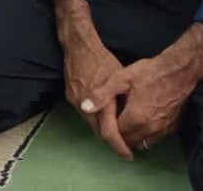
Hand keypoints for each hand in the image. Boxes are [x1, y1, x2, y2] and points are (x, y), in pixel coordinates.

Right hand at [61, 26, 131, 158]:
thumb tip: (132, 119)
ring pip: (90, 123)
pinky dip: (94, 117)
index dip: (120, 147)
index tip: (129, 155)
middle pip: (98, 132)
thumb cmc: (103, 60)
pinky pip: (84, 113)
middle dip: (112, 140)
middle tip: (125, 143)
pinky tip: (102, 112)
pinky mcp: (70, 96)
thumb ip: (122, 101)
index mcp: (101, 103)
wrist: (78, 46)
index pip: (110, 134)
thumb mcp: (119, 80)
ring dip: (102, 127)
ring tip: (115, 127)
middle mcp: (86, 107)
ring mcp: (76, 102)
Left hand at [84, 54, 195, 152]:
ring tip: (124, 121)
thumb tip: (84, 108)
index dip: (108, 126)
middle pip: (129, 140)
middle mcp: (150, 128)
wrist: (179, 71)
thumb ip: (102, 95)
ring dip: (132, 136)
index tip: (104, 117)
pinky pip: (154, 139)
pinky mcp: (172, 127)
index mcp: (135, 117)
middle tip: (112, 120)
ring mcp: (163, 129)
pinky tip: (140, 122)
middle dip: (119, 134)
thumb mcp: (120, 78)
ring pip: (142, 142)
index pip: (116, 132)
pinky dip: (145, 135)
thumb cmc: (149, 72)